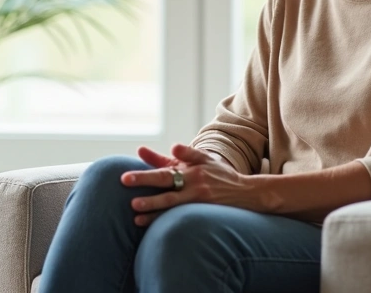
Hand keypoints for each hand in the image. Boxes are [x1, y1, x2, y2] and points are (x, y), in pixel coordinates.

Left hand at [121, 143, 266, 225]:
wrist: (245, 192)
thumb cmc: (218, 173)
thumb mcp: (203, 159)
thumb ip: (184, 152)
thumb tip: (171, 145)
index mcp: (191, 171)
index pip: (164, 172)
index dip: (145, 175)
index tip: (125, 177)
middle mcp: (194, 186)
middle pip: (167, 190)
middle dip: (148, 195)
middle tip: (130, 198)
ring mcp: (198, 202)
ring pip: (173, 208)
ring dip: (154, 213)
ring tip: (136, 216)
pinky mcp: (202, 214)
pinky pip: (179, 217)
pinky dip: (163, 221)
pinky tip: (148, 225)